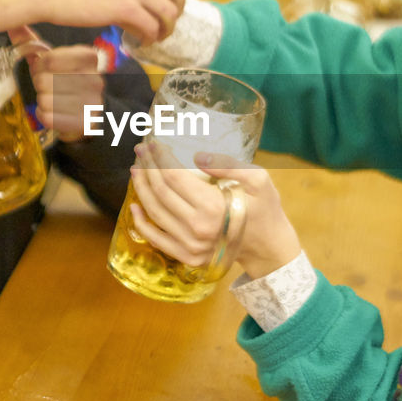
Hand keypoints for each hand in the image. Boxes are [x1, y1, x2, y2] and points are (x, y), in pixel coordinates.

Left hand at [21, 44, 104, 141]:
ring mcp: (91, 103)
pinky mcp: (84, 123)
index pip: (49, 60)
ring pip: (43, 100)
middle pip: (42, 80)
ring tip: (52, 98)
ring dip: (42, 100)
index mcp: (89, 58)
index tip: (44, 69)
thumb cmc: (67, 81)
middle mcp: (94, 79)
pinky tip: (52, 112)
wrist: (89, 113)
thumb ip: (34, 43)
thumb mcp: (57, 59)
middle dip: (39, 84)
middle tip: (47, 86)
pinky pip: (47, 117)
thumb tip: (13, 26)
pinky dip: (43, 115)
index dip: (39, 66)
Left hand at [129, 143, 301, 281]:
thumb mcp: (259, 179)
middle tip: (141, 151)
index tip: (153, 143)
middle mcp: (198, 229)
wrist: (267, 244)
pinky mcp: (187, 257)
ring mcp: (191, 246)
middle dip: (147, 168)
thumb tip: (197, 156)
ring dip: (141, 189)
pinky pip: (156, 239)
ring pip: (155, 212)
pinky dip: (141, 223)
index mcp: (214, 207)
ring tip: (137, 170)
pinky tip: (134, 206)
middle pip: (161, 193)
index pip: (175, 177)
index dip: (160, 158)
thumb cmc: (264, 207)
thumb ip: (229, 165)